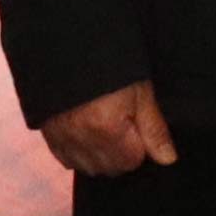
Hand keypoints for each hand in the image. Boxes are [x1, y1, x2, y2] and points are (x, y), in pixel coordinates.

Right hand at [39, 79, 175, 174]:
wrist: (72, 47)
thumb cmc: (113, 67)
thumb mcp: (141, 92)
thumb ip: (154, 130)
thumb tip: (168, 160)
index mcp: (107, 129)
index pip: (131, 162)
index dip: (141, 146)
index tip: (138, 125)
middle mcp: (81, 139)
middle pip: (110, 168)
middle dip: (122, 153)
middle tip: (124, 124)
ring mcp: (61, 139)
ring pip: (88, 167)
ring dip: (100, 155)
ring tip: (106, 127)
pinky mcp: (48, 135)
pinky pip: (67, 159)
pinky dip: (79, 152)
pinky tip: (87, 132)